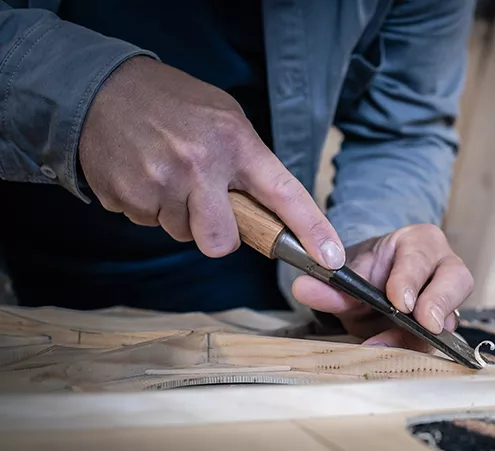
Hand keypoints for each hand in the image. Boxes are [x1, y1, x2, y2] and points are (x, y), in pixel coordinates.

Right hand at [79, 56, 344, 268]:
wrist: (102, 88)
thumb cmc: (175, 105)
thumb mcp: (226, 118)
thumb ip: (249, 164)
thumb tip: (274, 214)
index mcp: (235, 143)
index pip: (284, 194)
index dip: (312, 230)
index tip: (331, 258)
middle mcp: (199, 165)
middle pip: (221, 242)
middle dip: (217, 235)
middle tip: (206, 204)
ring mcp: (160, 182)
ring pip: (183, 234)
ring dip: (179, 214)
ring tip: (169, 174)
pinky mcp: (126, 195)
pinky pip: (149, 224)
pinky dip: (150, 207)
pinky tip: (145, 174)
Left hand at [291, 224, 473, 351]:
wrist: (371, 290)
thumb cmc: (369, 273)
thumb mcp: (348, 275)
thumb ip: (329, 284)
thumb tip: (304, 288)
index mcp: (420, 243)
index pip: (422, 256)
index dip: (411, 279)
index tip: (398, 301)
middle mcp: (444, 267)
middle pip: (457, 280)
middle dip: (439, 302)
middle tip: (422, 323)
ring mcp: (449, 301)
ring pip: (454, 315)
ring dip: (428, 335)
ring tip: (400, 348)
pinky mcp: (443, 329)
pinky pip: (438, 343)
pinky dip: (417, 353)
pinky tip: (396, 361)